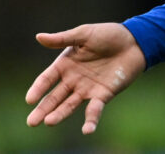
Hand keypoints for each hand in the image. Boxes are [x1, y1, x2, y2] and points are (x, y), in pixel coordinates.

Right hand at [25, 23, 145, 134]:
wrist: (135, 41)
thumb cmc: (108, 34)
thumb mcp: (84, 34)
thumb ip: (62, 39)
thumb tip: (38, 37)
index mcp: (65, 65)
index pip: (47, 79)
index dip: (38, 89)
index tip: (29, 100)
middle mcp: (73, 80)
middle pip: (54, 97)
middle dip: (43, 109)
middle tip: (31, 122)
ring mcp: (87, 89)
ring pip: (69, 105)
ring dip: (60, 114)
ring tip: (49, 122)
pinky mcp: (103, 95)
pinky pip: (94, 109)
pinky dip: (91, 120)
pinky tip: (87, 130)